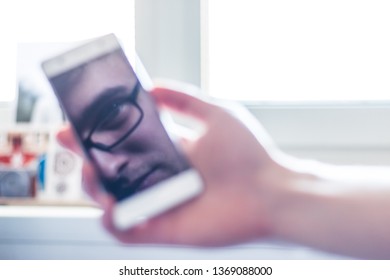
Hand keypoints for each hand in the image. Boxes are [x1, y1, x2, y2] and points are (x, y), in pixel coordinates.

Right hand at [57, 86, 288, 245]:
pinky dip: (111, 223)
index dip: (100, 133)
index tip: (76, 120)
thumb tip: (151, 86)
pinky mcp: (165, 229)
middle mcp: (161, 178)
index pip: (126, 143)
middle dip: (86, 157)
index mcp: (170, 152)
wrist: (272, 192)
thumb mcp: (216, 114)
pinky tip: (108, 207)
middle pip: (114, 171)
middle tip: (71, 143)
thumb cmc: (249, 153)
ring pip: (114, 199)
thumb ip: (184, 99)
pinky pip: (127, 231)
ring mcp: (161, 203)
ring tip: (91, 171)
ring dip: (93, 186)